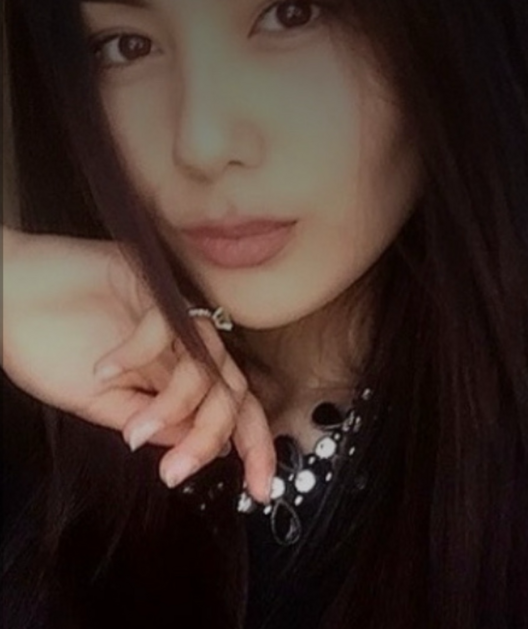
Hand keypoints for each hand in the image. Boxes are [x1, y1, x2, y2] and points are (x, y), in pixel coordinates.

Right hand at [2, 226, 275, 502]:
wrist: (11, 296)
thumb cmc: (48, 345)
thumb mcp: (101, 402)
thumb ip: (151, 422)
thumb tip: (206, 449)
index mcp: (174, 374)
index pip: (231, 409)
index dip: (254, 447)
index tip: (259, 489)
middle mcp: (182, 346)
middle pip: (232, 388)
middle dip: (215, 434)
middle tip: (179, 469)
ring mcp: (172, 314)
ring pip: (209, 361)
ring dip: (175, 403)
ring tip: (134, 429)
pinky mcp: (152, 283)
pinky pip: (168, 323)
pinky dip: (138, 352)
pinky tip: (104, 368)